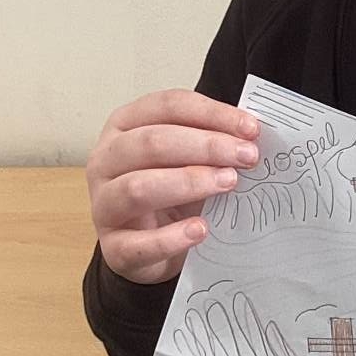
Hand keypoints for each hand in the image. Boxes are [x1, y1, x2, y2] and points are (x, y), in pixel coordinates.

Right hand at [87, 89, 259, 284]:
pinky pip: (139, 242)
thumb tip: (252, 137)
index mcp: (124, 126)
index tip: (251, 129)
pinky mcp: (112, 247)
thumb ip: (212, 143)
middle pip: (152, 142)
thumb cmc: (170, 193)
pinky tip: (201, 230)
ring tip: (228, 183)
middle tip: (247, 156)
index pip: (167, 106)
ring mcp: (103, 204)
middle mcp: (106, 160)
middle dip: (206, 146)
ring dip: (188, 183)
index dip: (212, 114)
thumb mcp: (188, 159)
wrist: (148, 248)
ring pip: (138, 187)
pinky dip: (172, 237)